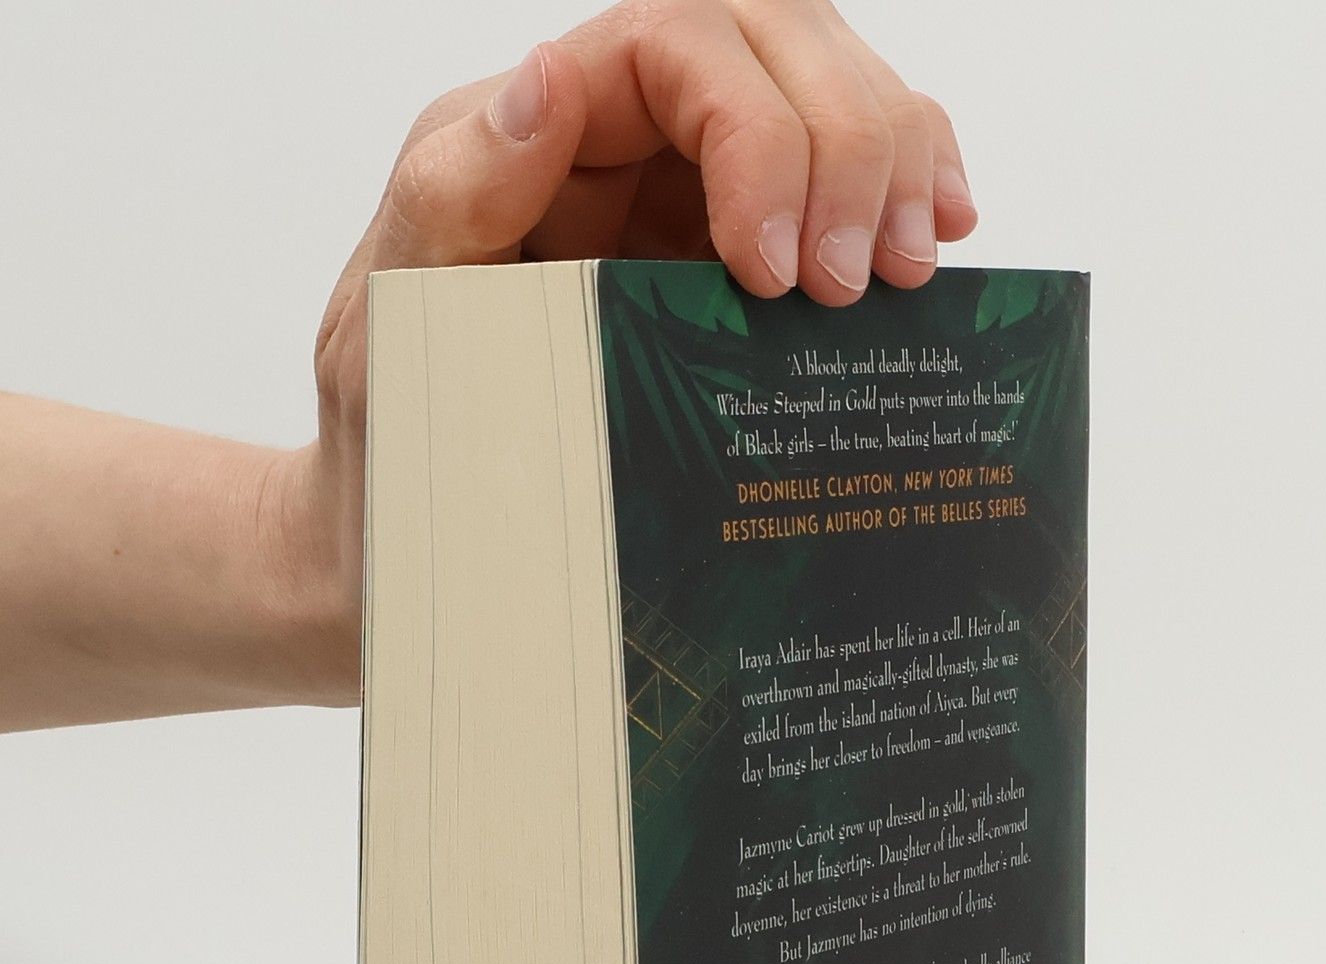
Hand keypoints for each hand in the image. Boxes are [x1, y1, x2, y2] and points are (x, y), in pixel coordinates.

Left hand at [280, 0, 977, 697]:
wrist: (409, 550)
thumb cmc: (390, 448)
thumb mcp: (390, 329)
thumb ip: (451, 199)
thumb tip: (545, 86)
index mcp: (536, 136)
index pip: (676, 41)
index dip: (756, 127)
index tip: (774, 269)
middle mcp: (624, 144)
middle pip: (777, 42)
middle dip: (846, 142)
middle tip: (860, 286)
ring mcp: (694, 199)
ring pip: (832, 93)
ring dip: (895, 163)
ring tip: (906, 278)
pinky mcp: (744, 268)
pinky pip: (847, 186)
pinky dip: (909, 190)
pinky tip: (935, 249)